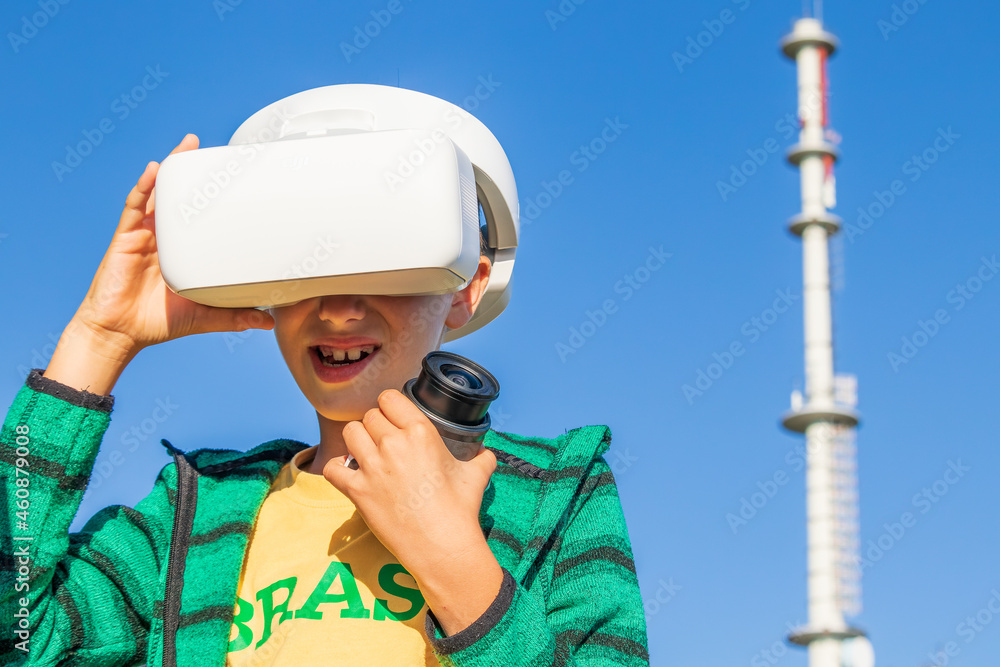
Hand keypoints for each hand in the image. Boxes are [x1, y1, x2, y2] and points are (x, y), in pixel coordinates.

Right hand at [71, 134, 273, 358]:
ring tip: (187, 146)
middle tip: (207, 147)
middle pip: (178, 195)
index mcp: (183, 249)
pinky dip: (144, 187)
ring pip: (159, 194)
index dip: (211, 195)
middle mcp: (164, 236)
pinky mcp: (125, 238)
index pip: (198, 216)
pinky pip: (135, 207)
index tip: (232, 176)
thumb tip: (267, 322)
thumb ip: (234, 316)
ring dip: (171, 167)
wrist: (121, 333)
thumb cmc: (159, 322)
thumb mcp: (205, 316)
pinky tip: (154, 170)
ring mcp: (144, 234)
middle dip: (191, 169)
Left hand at [322, 389, 503, 633]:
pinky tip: (349, 473)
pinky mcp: (358, 491)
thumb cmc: (460, 510)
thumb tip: (486, 452)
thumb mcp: (476, 475)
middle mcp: (394, 444)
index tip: (394, 418)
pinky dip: (337, 468)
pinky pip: (333, 468)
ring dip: (357, 440)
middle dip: (376, 426)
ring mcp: (373, 467)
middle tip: (384, 442)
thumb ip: (481, 457)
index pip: (389, 398)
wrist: (443, 547)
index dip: (390, 407)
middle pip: (370, 416)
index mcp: (421, 432)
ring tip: (366, 452)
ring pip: (350, 433)